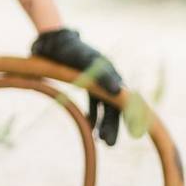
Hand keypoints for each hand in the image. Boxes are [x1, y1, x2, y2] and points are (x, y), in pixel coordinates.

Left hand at [31, 28, 122, 145]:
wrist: (51, 40)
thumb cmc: (68, 48)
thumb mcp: (83, 59)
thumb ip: (100, 74)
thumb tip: (118, 91)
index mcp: (108, 71)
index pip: (122, 96)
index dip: (128, 114)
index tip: (133, 130)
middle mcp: (106, 76)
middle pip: (113, 104)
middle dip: (113, 125)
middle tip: (110, 144)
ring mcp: (96, 80)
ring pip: (105, 106)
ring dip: (104, 124)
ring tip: (104, 142)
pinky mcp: (85, 82)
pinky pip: (93, 103)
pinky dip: (92, 116)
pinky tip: (90, 129)